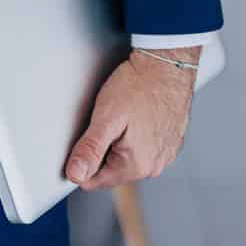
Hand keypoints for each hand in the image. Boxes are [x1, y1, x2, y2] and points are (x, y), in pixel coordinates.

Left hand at [64, 46, 199, 190]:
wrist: (167, 65)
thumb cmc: (138, 86)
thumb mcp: (106, 117)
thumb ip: (90, 149)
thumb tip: (75, 175)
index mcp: (137, 165)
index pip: (96, 181)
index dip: (82, 162)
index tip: (82, 140)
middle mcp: (155, 166)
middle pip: (112, 170)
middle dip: (101, 150)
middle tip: (103, 122)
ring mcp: (165, 155)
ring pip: (127, 159)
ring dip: (118, 143)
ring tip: (121, 116)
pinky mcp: (170, 143)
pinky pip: (143, 148)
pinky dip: (135, 136)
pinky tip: (134, 116)